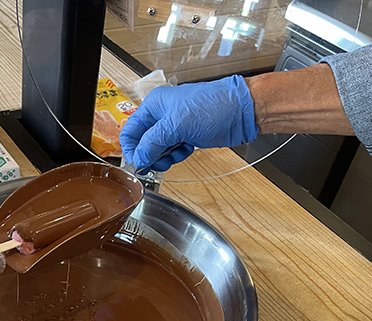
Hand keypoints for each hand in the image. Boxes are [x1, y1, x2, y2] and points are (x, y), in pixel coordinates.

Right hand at [119, 75, 257, 171]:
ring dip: (164, 157)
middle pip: (144, 141)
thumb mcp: (176, 125)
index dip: (131, 148)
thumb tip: (138, 158)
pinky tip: (186, 151)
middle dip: (149, 154)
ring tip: (174, 156)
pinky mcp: (187, 135)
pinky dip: (177, 155)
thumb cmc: (212, 106)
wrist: (241, 112)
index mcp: (154, 105)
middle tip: (157, 163)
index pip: (131, 129)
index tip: (137, 163)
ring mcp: (175, 126)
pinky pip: (173, 150)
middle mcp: (162, 115)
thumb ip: (153, 142)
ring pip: (158, 148)